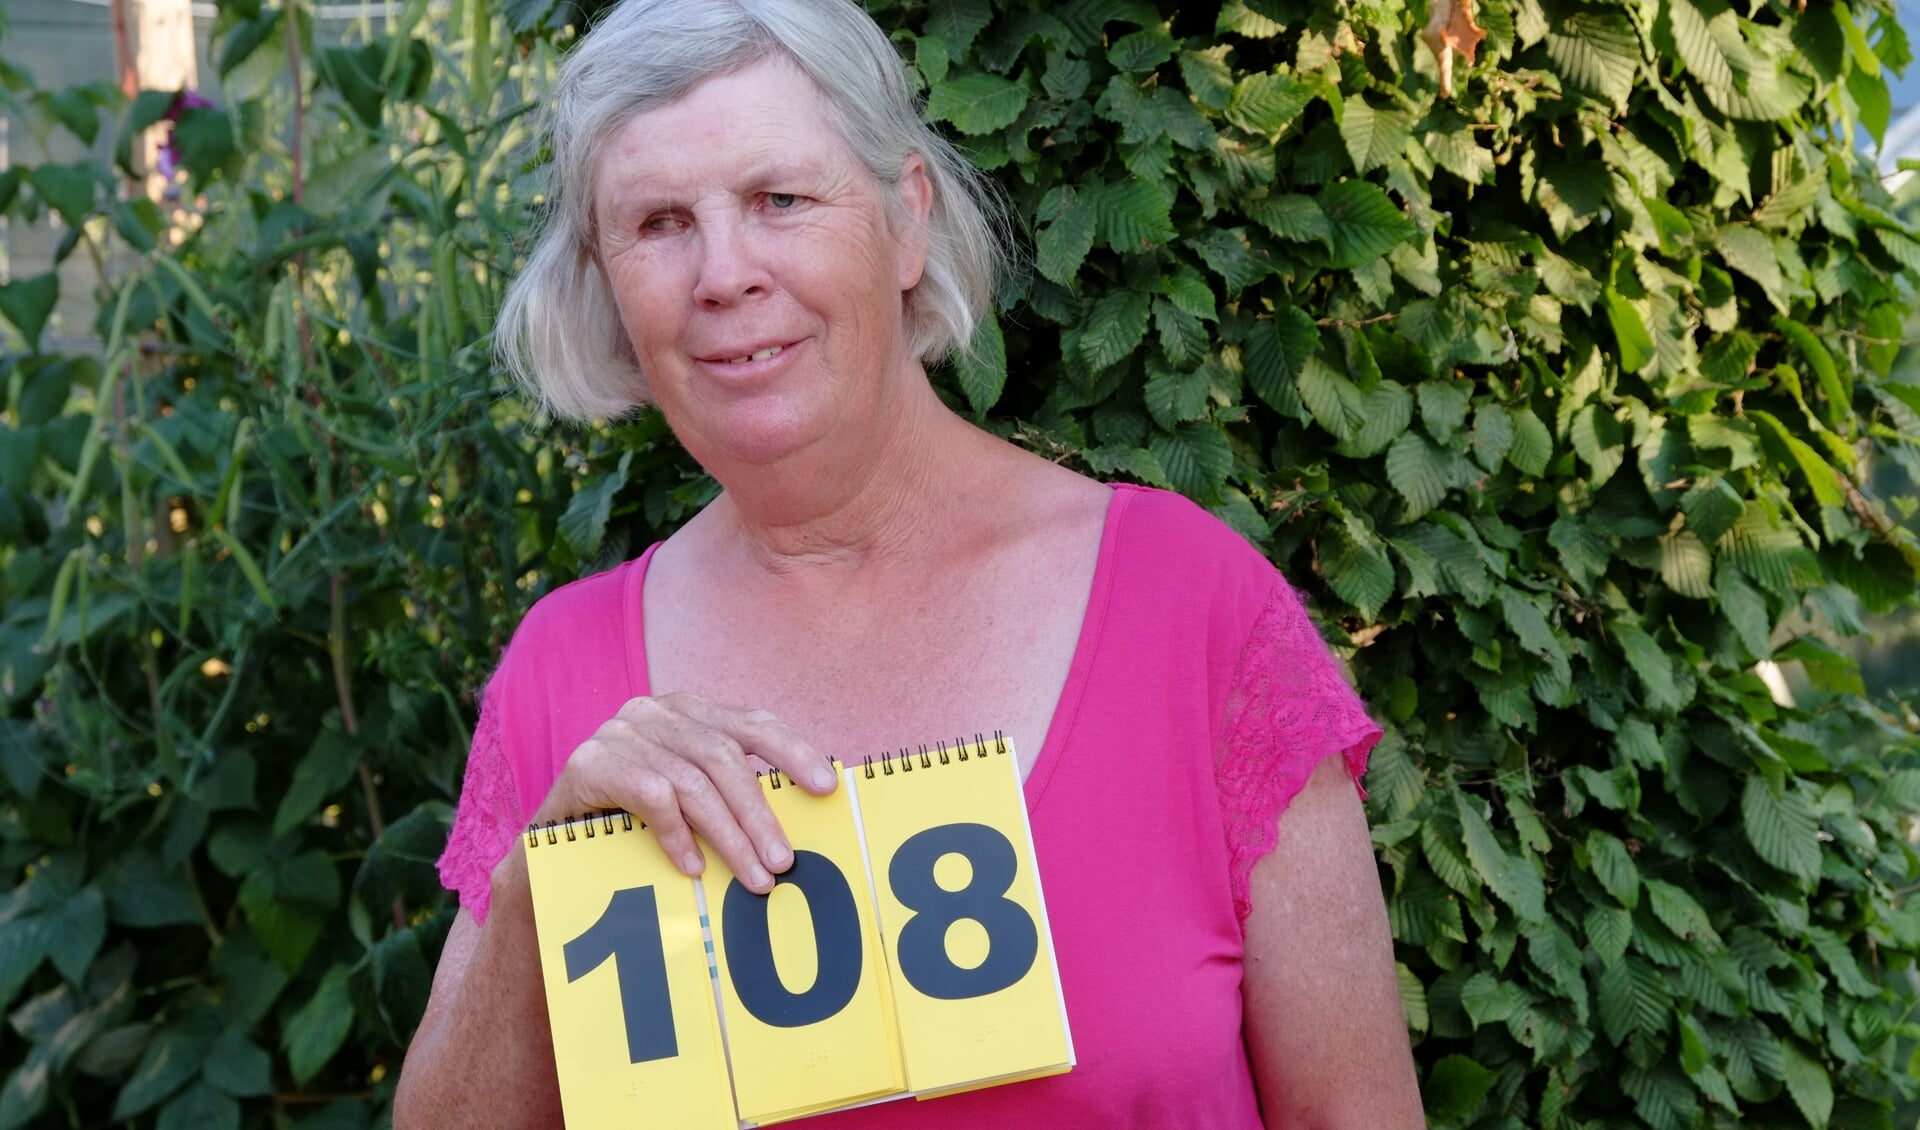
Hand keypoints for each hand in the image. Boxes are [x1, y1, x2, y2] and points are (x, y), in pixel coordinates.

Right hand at [532, 694, 835, 892]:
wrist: (550, 850)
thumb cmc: (635, 826)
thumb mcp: (690, 802)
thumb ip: (732, 795)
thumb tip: (798, 823)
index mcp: (688, 711)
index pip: (752, 724)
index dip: (793, 752)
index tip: (827, 787)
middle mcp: (654, 711)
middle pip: (724, 757)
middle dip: (760, 813)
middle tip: (785, 861)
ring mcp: (618, 733)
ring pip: (691, 781)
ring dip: (729, 835)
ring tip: (754, 877)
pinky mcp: (586, 763)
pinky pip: (648, 795)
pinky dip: (677, 834)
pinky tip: (693, 868)